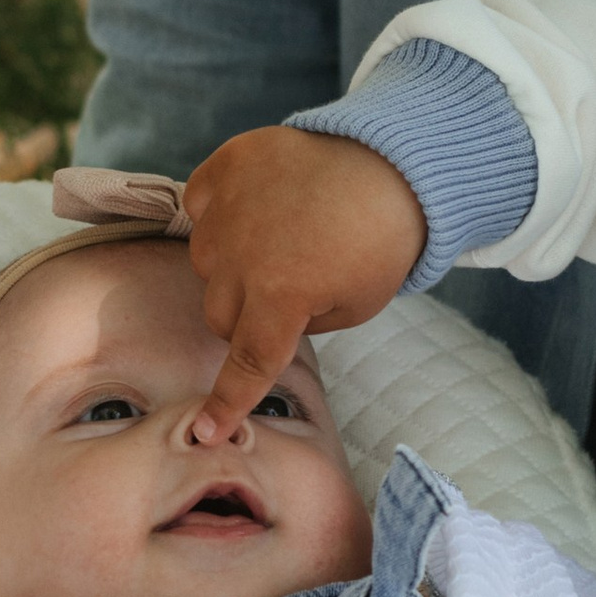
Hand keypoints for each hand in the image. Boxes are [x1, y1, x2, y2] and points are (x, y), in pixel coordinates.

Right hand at [182, 126, 426, 437]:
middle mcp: (243, 255)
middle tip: (288, 288)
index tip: (206, 432)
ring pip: (205, 261)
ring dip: (232, 263)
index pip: (247, 362)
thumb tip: (262, 324)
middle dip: (246, 314)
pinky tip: (260, 206)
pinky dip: (222, 212)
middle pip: (219, 313)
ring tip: (281, 239)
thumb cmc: (381, 242)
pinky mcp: (227, 165)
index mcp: (284, 296)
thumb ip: (300, 325)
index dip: (227, 402)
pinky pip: (201, 204)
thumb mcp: (355, 307)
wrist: (394, 164)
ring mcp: (229, 206)